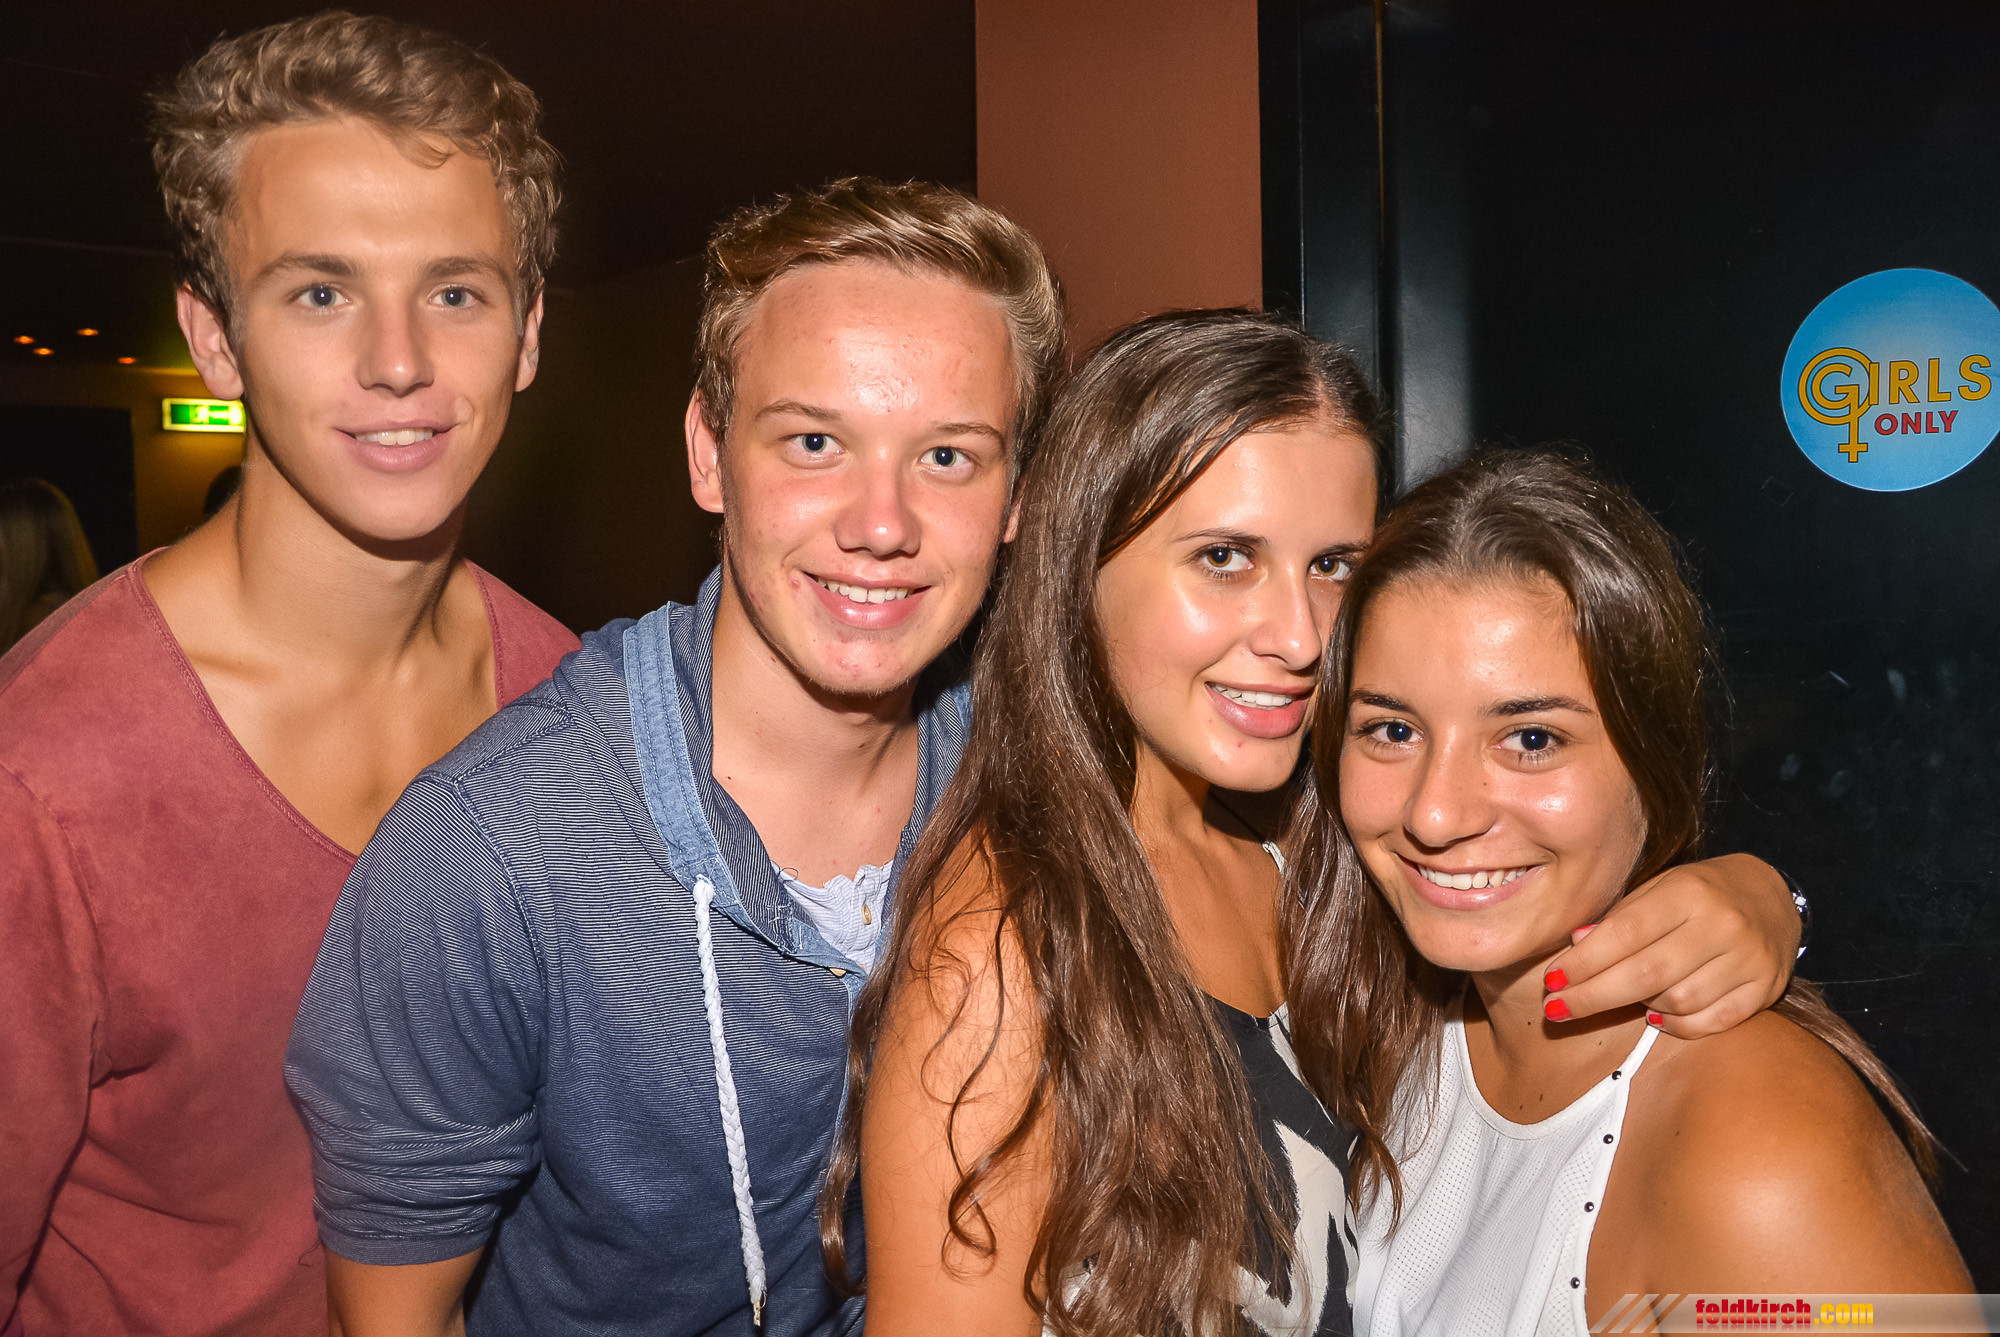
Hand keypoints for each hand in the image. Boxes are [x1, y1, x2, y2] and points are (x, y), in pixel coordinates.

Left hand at [1541, 853, 1799, 1037]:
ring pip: (1679, 1001)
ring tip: (1623, 997)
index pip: (1624, 933)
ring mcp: (1749, 958)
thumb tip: (1575, 947)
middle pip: (1646, 974)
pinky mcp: (1766, 987)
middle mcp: (1722, 923)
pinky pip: (1712, 1021)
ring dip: (1640, 1006)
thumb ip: (1618, 919)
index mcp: (1687, 891)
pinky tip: (1655, 1016)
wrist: (1769, 896)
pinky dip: (1678, 1025)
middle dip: (1593, 997)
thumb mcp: (1656, 890)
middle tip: (1556, 1010)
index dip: (1583, 962)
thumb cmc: (1696, 894)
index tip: (1551, 983)